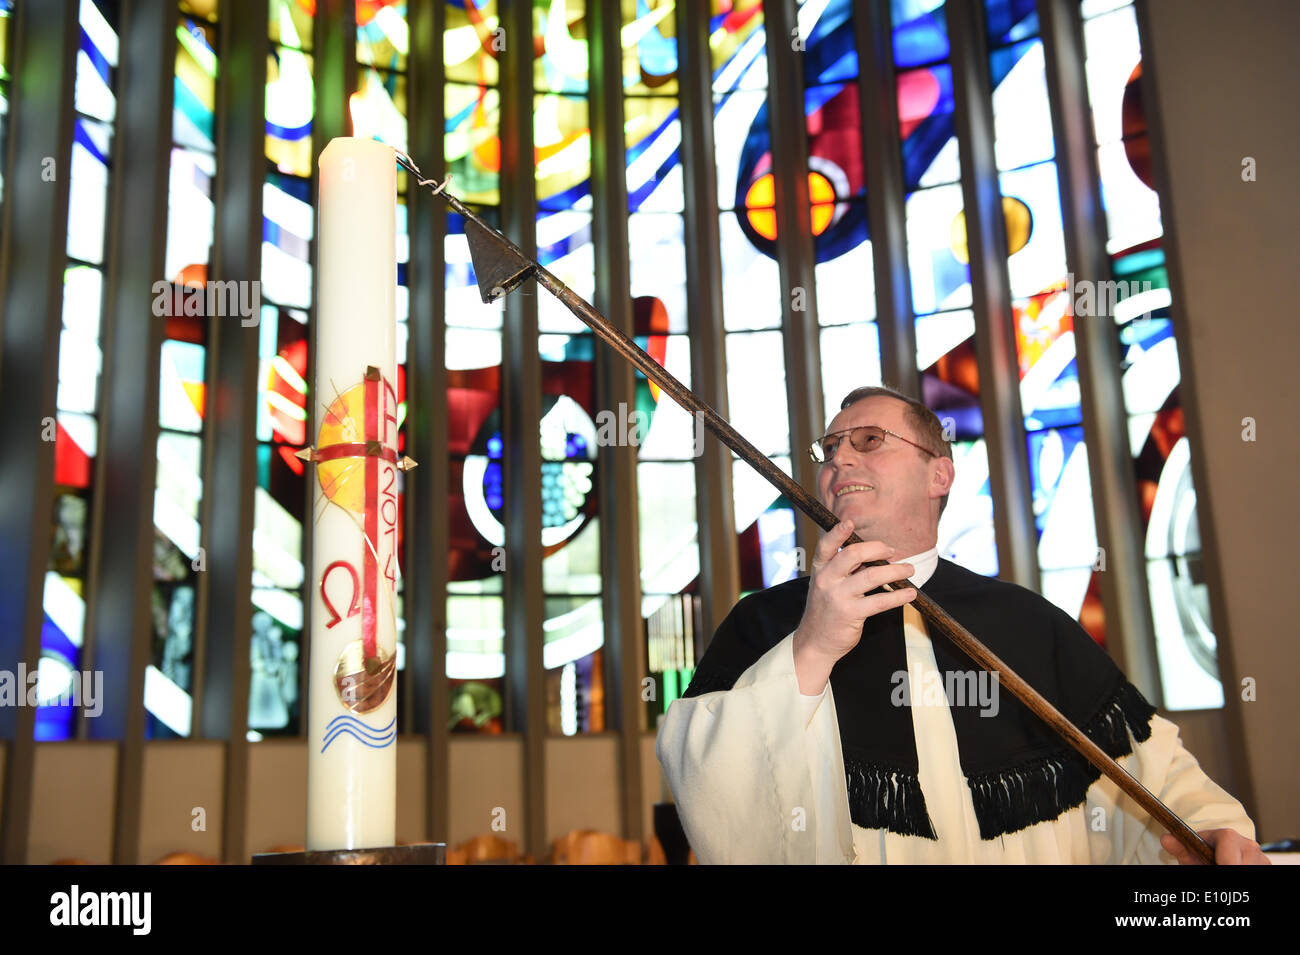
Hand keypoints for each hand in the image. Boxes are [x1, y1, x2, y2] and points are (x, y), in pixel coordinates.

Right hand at [791, 521, 917, 693]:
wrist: (815, 642)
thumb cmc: (825, 610)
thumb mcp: (826, 585)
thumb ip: (844, 569)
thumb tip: (874, 555)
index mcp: (819, 569)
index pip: (826, 545)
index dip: (838, 532)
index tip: (849, 522)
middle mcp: (826, 580)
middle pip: (853, 554)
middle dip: (878, 549)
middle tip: (893, 551)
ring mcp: (838, 597)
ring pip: (872, 576)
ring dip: (895, 571)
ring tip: (909, 570)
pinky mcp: (851, 614)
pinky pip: (880, 601)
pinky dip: (899, 596)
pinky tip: (910, 593)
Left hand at [1160, 828, 1270, 864]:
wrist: (1219, 857)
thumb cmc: (1203, 855)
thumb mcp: (1191, 852)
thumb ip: (1180, 847)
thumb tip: (1166, 839)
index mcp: (1228, 836)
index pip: (1230, 842)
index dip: (1226, 859)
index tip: (1220, 866)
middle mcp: (1249, 845)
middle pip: (1242, 863)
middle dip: (1229, 869)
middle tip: (1215, 868)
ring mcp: (1261, 858)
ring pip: (1252, 869)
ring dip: (1235, 873)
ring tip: (1220, 868)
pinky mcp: (1268, 867)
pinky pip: (1258, 873)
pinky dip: (1242, 882)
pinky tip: (1232, 870)